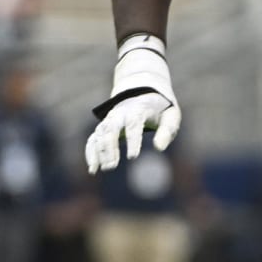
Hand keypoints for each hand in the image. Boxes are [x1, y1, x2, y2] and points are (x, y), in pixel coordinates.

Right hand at [85, 34, 182, 172]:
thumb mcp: (171, 116)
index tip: (133, 157)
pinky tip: (93, 168)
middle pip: (111, 129)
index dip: (133, 141)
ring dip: (98, 152)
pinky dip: (90, 152)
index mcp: (138, 109)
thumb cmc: (161, 108)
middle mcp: (120, 113)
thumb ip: (167, 131)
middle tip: (112, 167)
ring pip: (100, 134)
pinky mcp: (105, 126)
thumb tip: (159, 148)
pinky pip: (94, 138)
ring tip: (99, 170)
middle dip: (109, 148)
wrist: (144, 92)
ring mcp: (110, 119)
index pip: (134, 124)